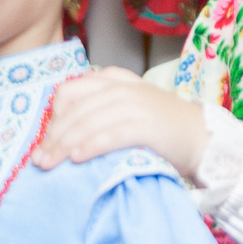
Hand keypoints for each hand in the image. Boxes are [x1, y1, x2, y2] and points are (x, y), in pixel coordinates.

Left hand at [33, 69, 206, 176]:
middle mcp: (122, 88)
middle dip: (53, 136)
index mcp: (114, 79)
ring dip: (65, 144)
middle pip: (75, 110)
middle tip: (40, 160)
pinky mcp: (147, 125)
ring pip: (88, 122)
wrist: (202, 136)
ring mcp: (135, 105)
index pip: (70, 92)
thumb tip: (61, 134)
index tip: (46, 142)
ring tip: (51, 163)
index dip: (53, 118)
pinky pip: (111, 134)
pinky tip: (77, 158)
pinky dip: (91, 146)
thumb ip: (99, 109)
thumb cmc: (161, 128)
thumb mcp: (128, 107)